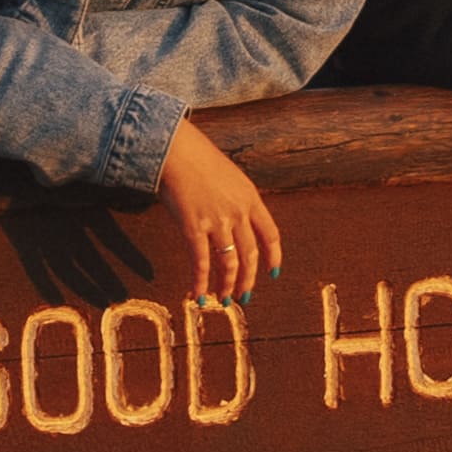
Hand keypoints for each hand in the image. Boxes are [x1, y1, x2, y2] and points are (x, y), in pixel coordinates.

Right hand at [151, 118, 283, 298]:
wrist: (177, 152)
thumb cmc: (200, 162)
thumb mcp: (232, 178)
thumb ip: (239, 201)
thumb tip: (240, 223)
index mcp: (251, 199)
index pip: (270, 235)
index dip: (273, 257)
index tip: (274, 273)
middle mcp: (238, 213)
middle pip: (250, 255)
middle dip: (248, 279)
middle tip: (245, 296)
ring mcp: (217, 221)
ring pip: (228, 262)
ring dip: (227, 285)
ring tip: (224, 299)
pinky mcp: (193, 228)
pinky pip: (201, 262)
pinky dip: (201, 282)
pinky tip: (199, 295)